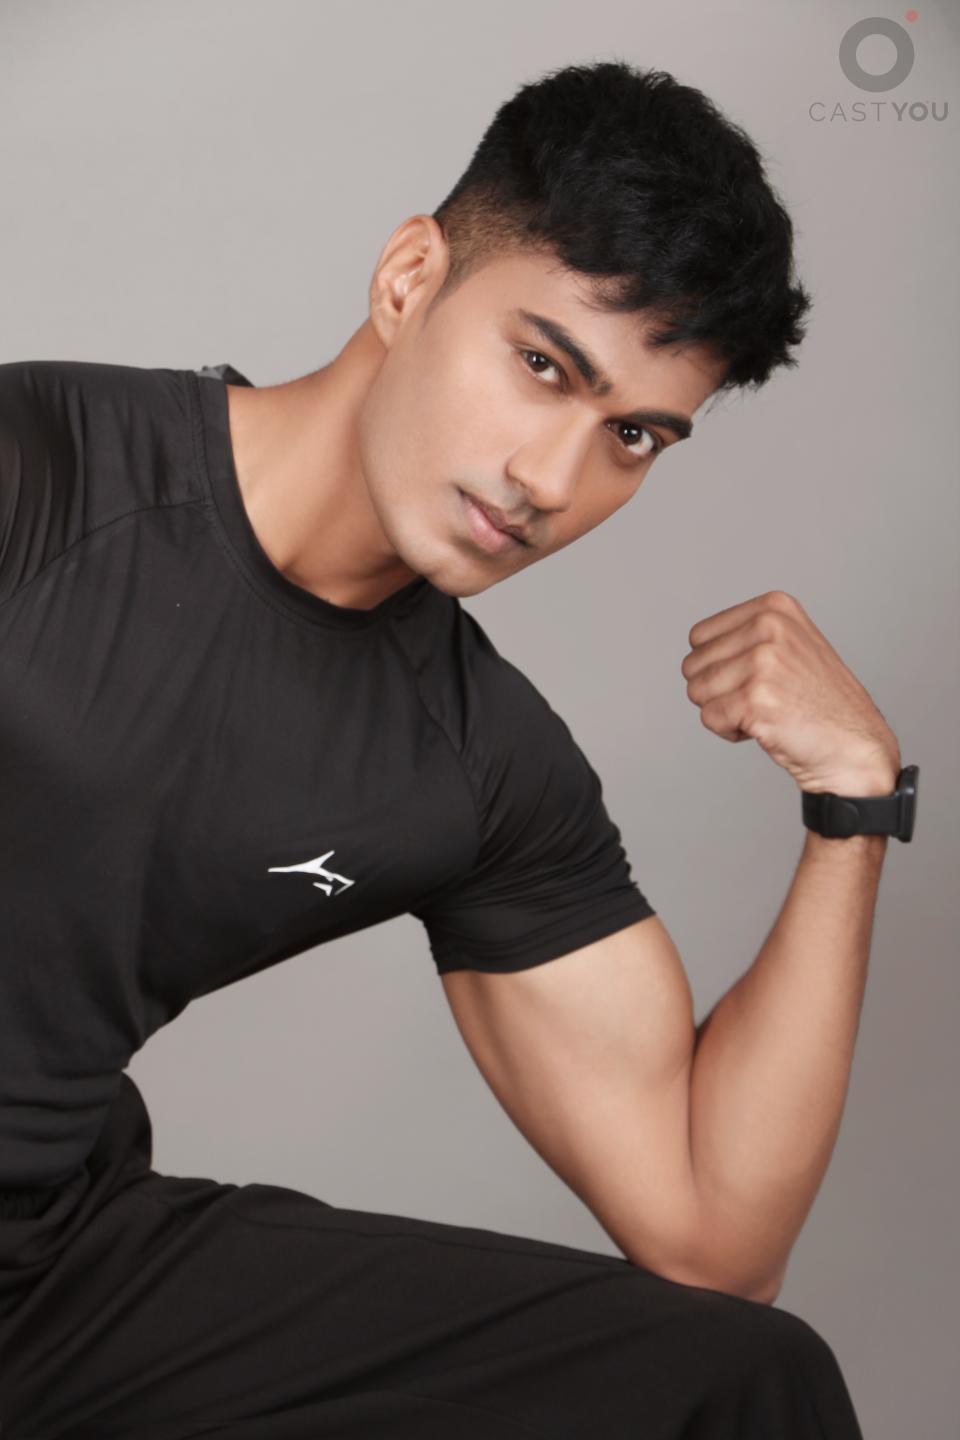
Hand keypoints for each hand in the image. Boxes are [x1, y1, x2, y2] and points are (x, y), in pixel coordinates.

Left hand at [680, 590, 900, 795]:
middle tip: (762, 699)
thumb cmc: (820, 704)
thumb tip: (696, 644)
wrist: (854, 748)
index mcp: (774, 607)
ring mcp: (762, 662)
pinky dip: (729, 731)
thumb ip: (747, 634)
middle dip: (718, 690)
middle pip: (692, 664)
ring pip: (696, 691)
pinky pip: (709, 718)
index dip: (718, 666)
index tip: (757, 678)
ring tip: (765, 712)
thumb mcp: (791, 645)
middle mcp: (768, 626)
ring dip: (724, 711)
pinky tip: (765, 728)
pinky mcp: (755, 699)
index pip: (699, 636)